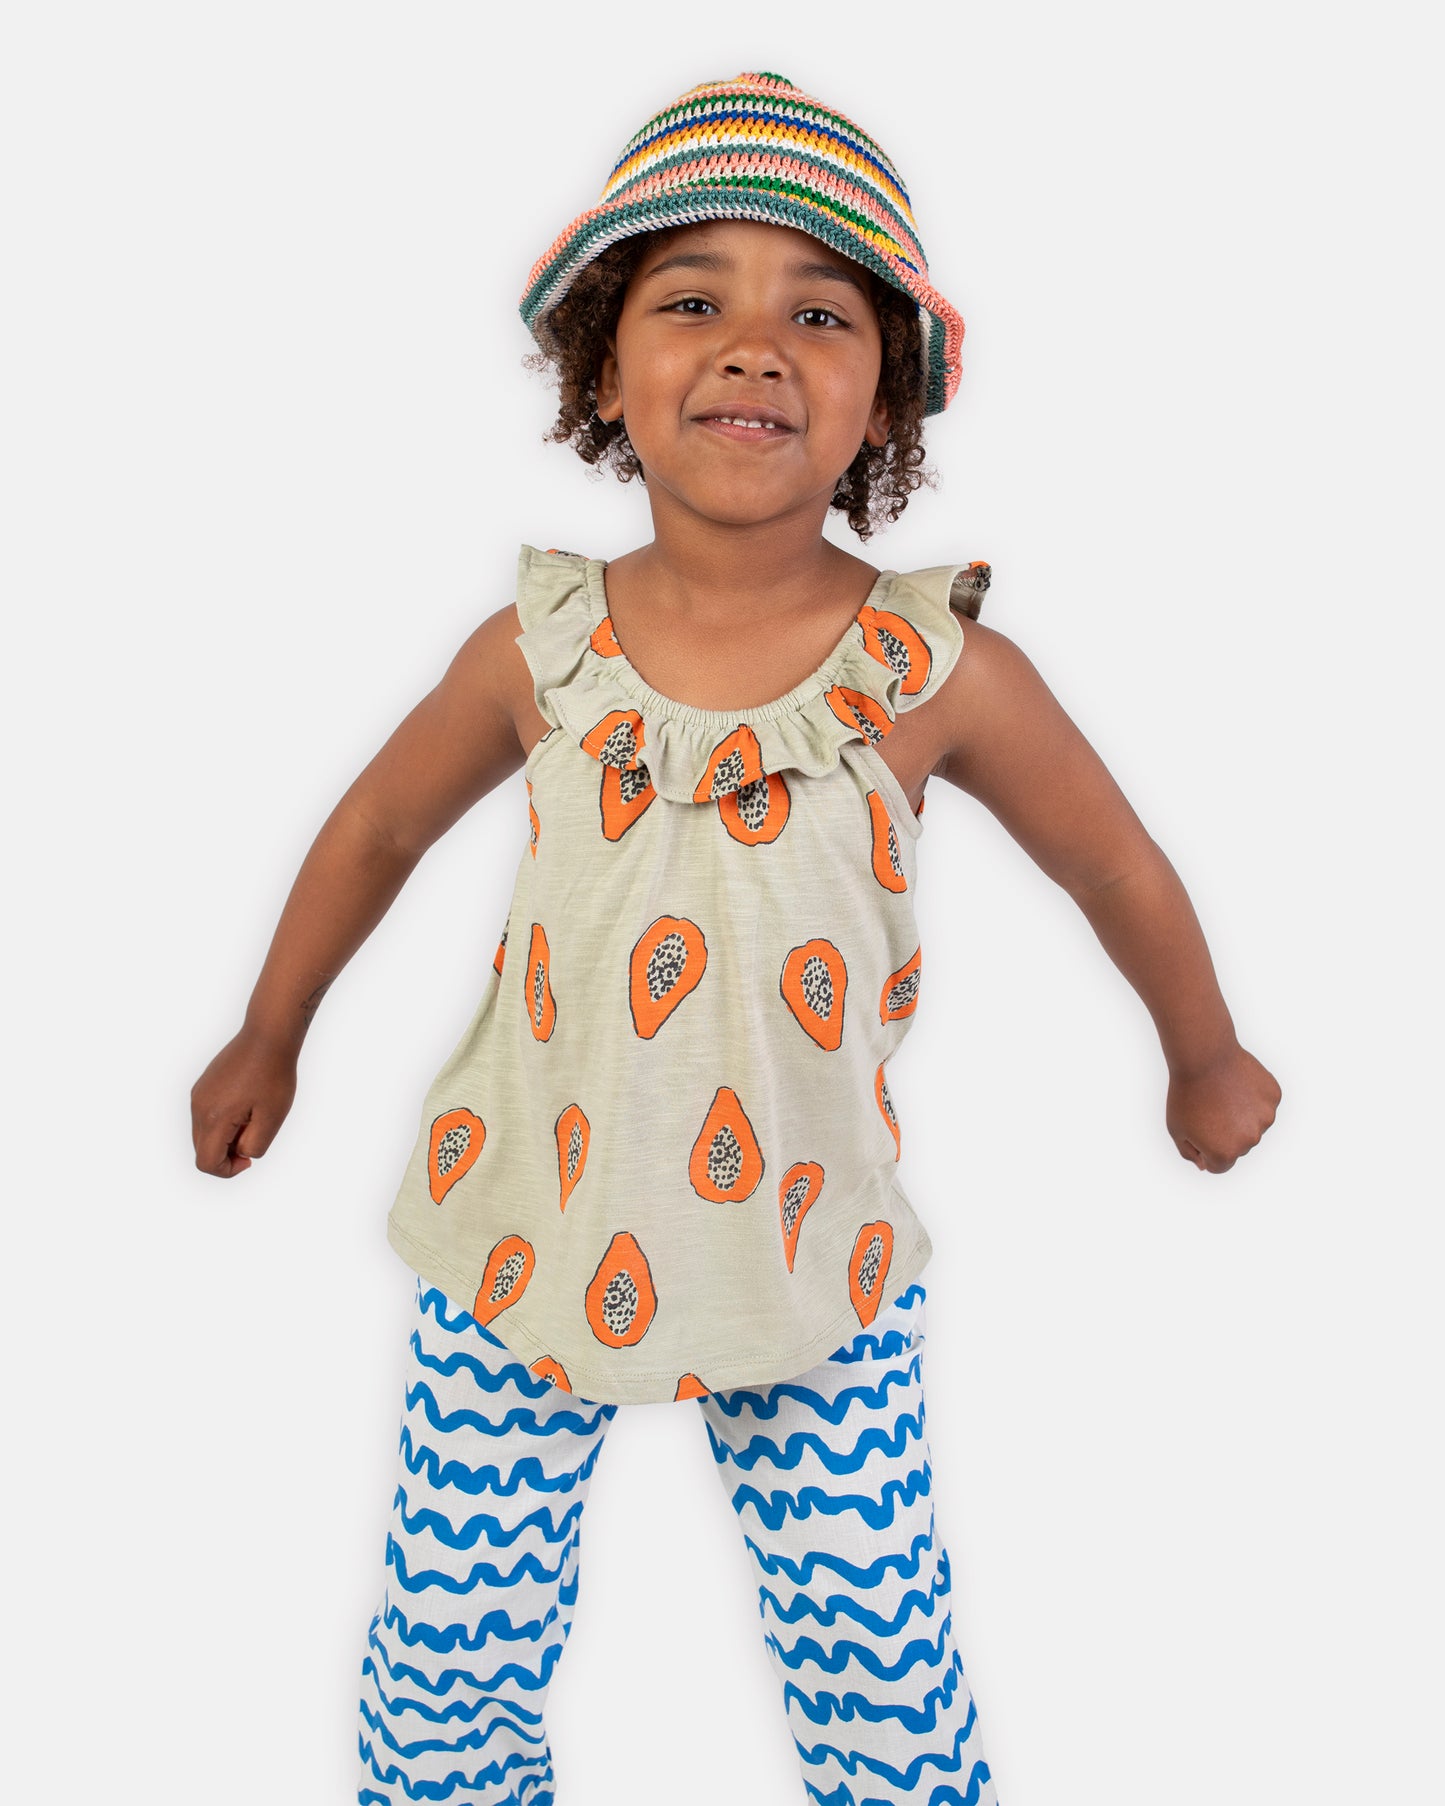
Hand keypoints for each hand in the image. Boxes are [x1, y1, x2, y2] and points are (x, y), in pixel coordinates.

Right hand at [191, 1026, 299, 1176]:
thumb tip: (239, 1153)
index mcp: (214, 1118)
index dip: (227, 1170)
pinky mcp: (202, 1086)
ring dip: (225, 1138)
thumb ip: (253, 1145)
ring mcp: (198, 1095)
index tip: (249, 1158)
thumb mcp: (272, 1118)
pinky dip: (222, 1123)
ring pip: (203, 1134)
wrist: (267, 1036)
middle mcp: (198, 1107)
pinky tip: (246, 1107)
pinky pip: (205, 1117)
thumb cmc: (274, 1075)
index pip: (206, 1163)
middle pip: (202, 1150)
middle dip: (226, 1155)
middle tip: (254, 1136)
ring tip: (253, 1118)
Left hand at [1166, 1042, 1280, 1172]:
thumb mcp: (1176, 1129)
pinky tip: (1237, 1083)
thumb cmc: (1185, 1093)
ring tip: (1223, 1093)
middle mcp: (1249, 1141)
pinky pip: (1264, 1104)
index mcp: (1224, 1153)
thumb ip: (1190, 1153)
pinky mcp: (1274, 1097)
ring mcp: (1265, 1118)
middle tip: (1210, 1106)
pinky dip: (1253, 1096)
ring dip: (1241, 1115)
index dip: (1204, 1147)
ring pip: (1254, 1124)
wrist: (1203, 1056)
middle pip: (1238, 1146)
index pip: (1218, 1165)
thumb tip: (1206, 1165)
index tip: (1198, 1127)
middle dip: (1224, 1132)